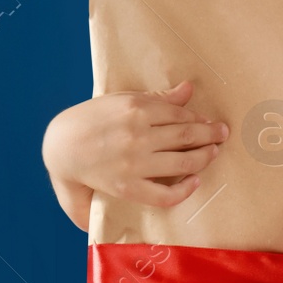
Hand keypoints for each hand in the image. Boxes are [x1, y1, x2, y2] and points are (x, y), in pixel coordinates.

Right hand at [41, 79, 227, 230]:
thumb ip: (157, 98)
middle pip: (187, 135)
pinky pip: (164, 194)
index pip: (180, 114)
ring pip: (182, 161)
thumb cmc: (90, 120)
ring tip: (213, 153)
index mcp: (136, 109)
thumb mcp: (121, 100)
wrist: (59, 147)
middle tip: (222, 134)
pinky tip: (194, 182)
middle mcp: (137, 135)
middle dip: (210, 135)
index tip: (209, 121)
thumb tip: (188, 89)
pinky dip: (184, 189)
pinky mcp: (127, 187)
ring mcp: (133, 163)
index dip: (199, 119)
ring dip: (204, 157)